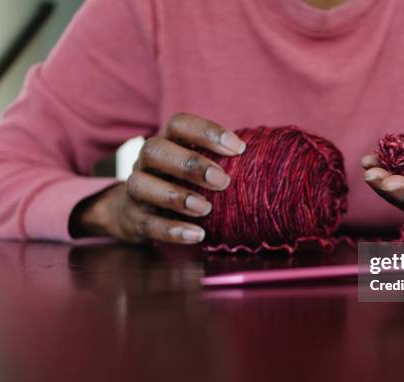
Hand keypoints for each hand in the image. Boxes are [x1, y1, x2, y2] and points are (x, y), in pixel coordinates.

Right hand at [71, 113, 245, 242]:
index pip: (179, 124)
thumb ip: (222, 160)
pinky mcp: (134, 219)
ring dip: (177, 196)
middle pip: (155, 150)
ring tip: (206, 209)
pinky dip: (173, 230)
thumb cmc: (181, 183)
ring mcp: (136, 190)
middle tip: (223, 181)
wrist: (135, 212)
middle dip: (190, 164)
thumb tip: (269, 159)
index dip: (207, 131)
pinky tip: (197, 235)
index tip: (239, 148)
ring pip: (142, 185)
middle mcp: (146, 162)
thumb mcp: (197, 166)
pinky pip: (148, 223)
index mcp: (167, 142)